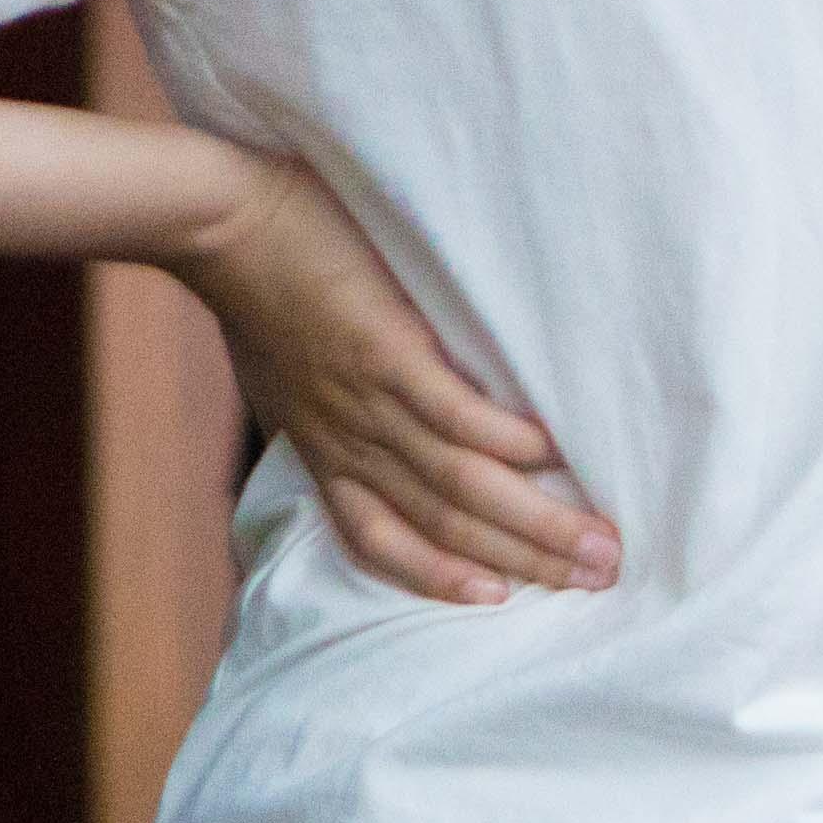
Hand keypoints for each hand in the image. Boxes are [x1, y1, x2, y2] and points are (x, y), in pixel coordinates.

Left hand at [184, 155, 614, 604]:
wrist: (221, 222)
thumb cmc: (255, 288)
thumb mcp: (282, 376)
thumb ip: (329, 409)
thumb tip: (373, 420)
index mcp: (325, 451)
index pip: (380, 540)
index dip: (439, 578)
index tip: (499, 600)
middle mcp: (350, 443)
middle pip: (445, 525)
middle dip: (526, 561)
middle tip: (600, 579)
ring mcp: (369, 404)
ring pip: (461, 484)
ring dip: (535, 522)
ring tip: (601, 542)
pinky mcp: (387, 355)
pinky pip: (456, 415)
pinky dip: (508, 441)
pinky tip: (557, 455)